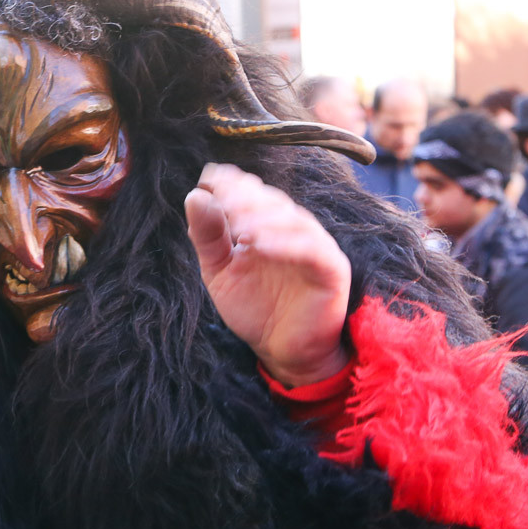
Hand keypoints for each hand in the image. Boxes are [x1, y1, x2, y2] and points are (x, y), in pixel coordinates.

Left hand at [185, 163, 350, 387]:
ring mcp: (315, 248)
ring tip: (237, 224)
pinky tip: (258, 245)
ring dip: (263, 218)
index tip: (208, 176)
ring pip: (293, 222)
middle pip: (273, 203)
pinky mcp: (332, 270)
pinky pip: (312, 251)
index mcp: (268, 226)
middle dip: (245, 197)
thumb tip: (195, 195)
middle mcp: (293, 230)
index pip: (253, 195)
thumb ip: (208, 237)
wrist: (281, 352)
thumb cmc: (253, 309)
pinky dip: (285, 245)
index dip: (232, 183)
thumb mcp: (219, 272)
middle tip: (221, 194)